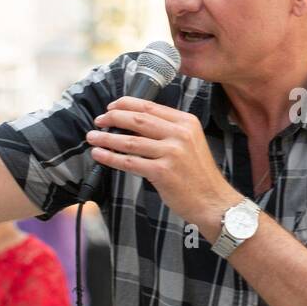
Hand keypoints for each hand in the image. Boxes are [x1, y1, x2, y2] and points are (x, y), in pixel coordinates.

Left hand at [86, 97, 240, 237]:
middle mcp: (180, 134)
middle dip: (113, 118)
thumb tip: (135, 123)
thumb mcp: (191, 143)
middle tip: (99, 121)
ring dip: (106, 138)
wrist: (213, 201)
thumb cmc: (199, 175)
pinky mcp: (162, 171)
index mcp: (186, 122)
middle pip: (137, 119)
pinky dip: (110, 157)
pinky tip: (99, 155)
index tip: (111, 106)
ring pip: (129, 141)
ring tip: (92, 137)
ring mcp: (171, 152)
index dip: (126, 104)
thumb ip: (169, 130)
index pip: (150, 106)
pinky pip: (129, 162)